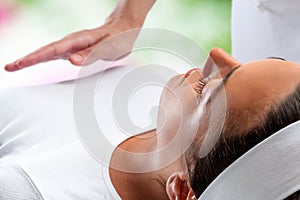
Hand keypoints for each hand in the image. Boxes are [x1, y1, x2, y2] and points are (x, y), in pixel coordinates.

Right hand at [4, 18, 141, 71]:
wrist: (123, 30)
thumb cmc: (118, 38)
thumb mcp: (108, 47)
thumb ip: (91, 54)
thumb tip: (71, 61)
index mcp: (78, 41)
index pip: (52, 50)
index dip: (35, 58)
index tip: (18, 64)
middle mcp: (72, 43)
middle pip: (45, 51)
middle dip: (27, 59)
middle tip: (9, 67)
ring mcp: (72, 46)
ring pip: (49, 52)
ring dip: (33, 59)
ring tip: (16, 66)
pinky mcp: (75, 50)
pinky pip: (57, 54)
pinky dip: (44, 58)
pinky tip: (37, 62)